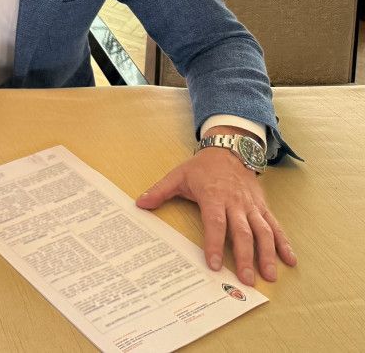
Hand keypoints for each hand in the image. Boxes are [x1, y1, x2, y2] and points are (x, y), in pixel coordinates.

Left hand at [137, 148, 296, 284]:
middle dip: (245, 257)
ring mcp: (252, 206)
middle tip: (247, 281)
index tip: (214, 264)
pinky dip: (284, 243)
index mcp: (213, 196)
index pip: (215, 223)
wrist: (229, 150)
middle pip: (242, 232)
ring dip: (267, 254)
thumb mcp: (177, 175)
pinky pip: (275, 226)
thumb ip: (159, 191)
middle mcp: (236, 203)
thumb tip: (139, 204)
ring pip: (263, 232)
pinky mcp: (263, 207)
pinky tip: (290, 260)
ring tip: (269, 276)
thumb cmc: (202, 167)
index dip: (214, 243)